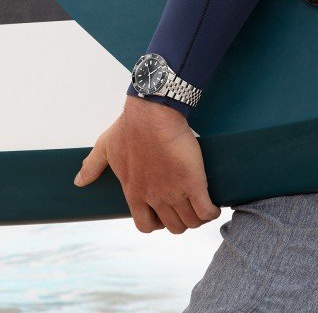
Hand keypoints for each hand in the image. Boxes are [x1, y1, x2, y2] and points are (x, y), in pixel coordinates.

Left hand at [74, 96, 220, 233]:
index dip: (158, 223)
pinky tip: (214, 204)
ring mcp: (174, 193)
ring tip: (202, 204)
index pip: (146, 225)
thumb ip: (92, 166)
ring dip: (198, 218)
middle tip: (188, 205)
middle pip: (174, 227)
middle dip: (182, 220)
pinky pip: (206, 212)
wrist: (152, 115)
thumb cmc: (129, 128)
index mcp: (134, 192)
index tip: (165, 211)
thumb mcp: (105, 147)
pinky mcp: (193, 183)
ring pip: (191, 222)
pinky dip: (212, 212)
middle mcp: (154, 198)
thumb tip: (79, 181)